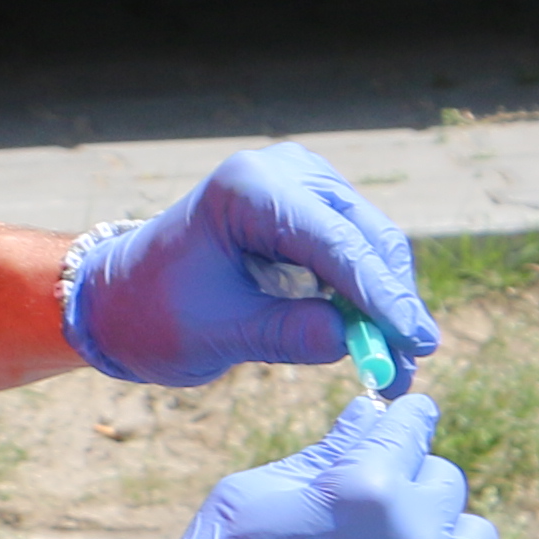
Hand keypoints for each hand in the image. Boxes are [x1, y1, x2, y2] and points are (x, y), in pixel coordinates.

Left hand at [62, 145, 445, 389]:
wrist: (122, 296)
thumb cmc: (154, 314)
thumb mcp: (213, 335)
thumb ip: (283, 335)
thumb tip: (353, 341)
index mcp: (247, 188)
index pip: (334, 241)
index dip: (381, 296)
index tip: (416, 342)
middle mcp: (282, 171)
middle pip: (366, 236)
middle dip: (392, 304)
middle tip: (411, 366)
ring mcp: (301, 183)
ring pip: (371, 244)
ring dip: (388, 303)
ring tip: (397, 367)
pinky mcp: (312, 206)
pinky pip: (356, 250)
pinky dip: (369, 295)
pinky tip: (377, 340)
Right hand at [113, 387, 500, 538]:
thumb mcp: (252, 496)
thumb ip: (323, 453)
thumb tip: (368, 417)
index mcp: (367, 487)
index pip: (413, 426)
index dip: (403, 419)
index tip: (399, 422)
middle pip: (446, 480)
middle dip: (411, 479)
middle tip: (371, 499)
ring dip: (441, 534)